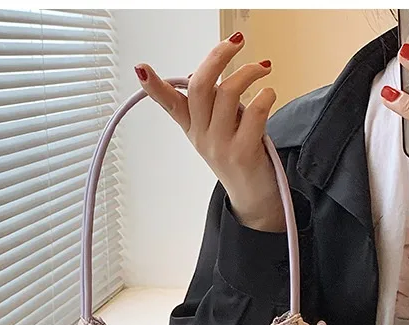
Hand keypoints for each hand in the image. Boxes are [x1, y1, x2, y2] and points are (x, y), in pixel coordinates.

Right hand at [134, 32, 284, 231]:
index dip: (154, 86)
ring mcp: (220, 145)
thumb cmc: (238, 157)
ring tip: (262, 70)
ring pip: (228, 93)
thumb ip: (208, 103)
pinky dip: (266, 96)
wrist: (252, 197)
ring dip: (249, 72)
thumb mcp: (214, 130)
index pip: (169, 103)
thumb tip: (199, 73)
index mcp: (192, 127)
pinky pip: (254, 112)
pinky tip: (269, 95)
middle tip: (235, 43)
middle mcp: (202, 136)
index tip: (140, 69)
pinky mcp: (243, 152)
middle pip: (200, 87)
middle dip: (218, 57)